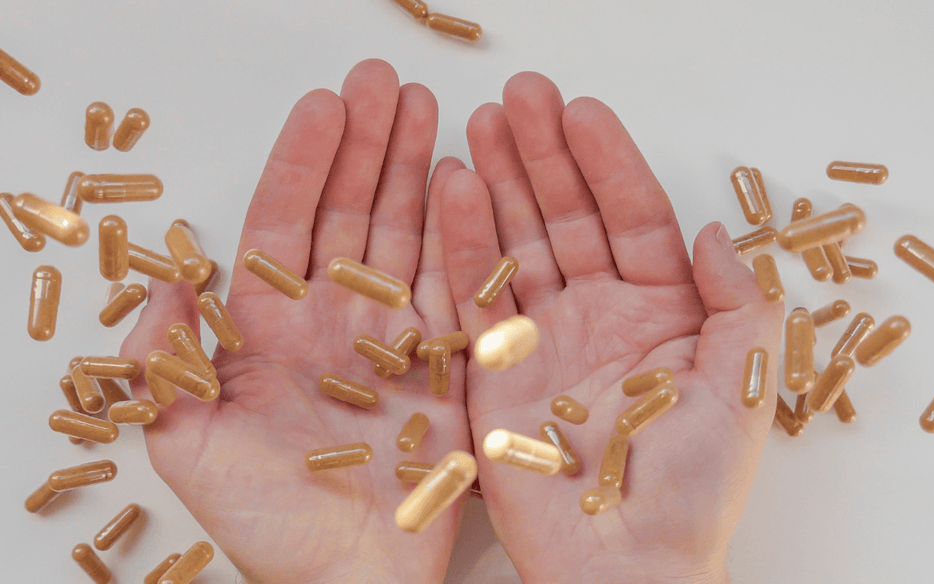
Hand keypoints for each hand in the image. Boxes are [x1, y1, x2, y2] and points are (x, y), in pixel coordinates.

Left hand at [122, 60, 471, 583]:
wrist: (353, 578)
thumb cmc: (269, 521)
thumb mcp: (189, 441)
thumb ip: (170, 357)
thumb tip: (166, 280)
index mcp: (272, 329)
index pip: (286, 223)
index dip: (305, 161)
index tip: (326, 104)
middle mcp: (334, 321)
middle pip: (350, 212)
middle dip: (368, 144)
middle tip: (387, 84)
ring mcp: (393, 337)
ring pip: (403, 235)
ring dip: (415, 171)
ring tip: (431, 112)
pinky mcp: (444, 362)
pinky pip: (452, 286)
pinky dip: (460, 236)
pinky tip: (463, 185)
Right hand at [439, 73, 783, 583]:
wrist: (624, 568)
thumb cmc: (689, 487)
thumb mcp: (741, 383)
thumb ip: (738, 300)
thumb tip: (716, 231)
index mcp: (663, 312)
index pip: (632, 217)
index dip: (607, 161)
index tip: (581, 110)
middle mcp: (600, 315)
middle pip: (569, 217)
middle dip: (543, 155)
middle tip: (519, 97)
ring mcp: (545, 340)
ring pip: (518, 244)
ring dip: (498, 183)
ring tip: (476, 126)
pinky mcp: (495, 370)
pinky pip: (476, 296)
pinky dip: (461, 244)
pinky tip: (451, 191)